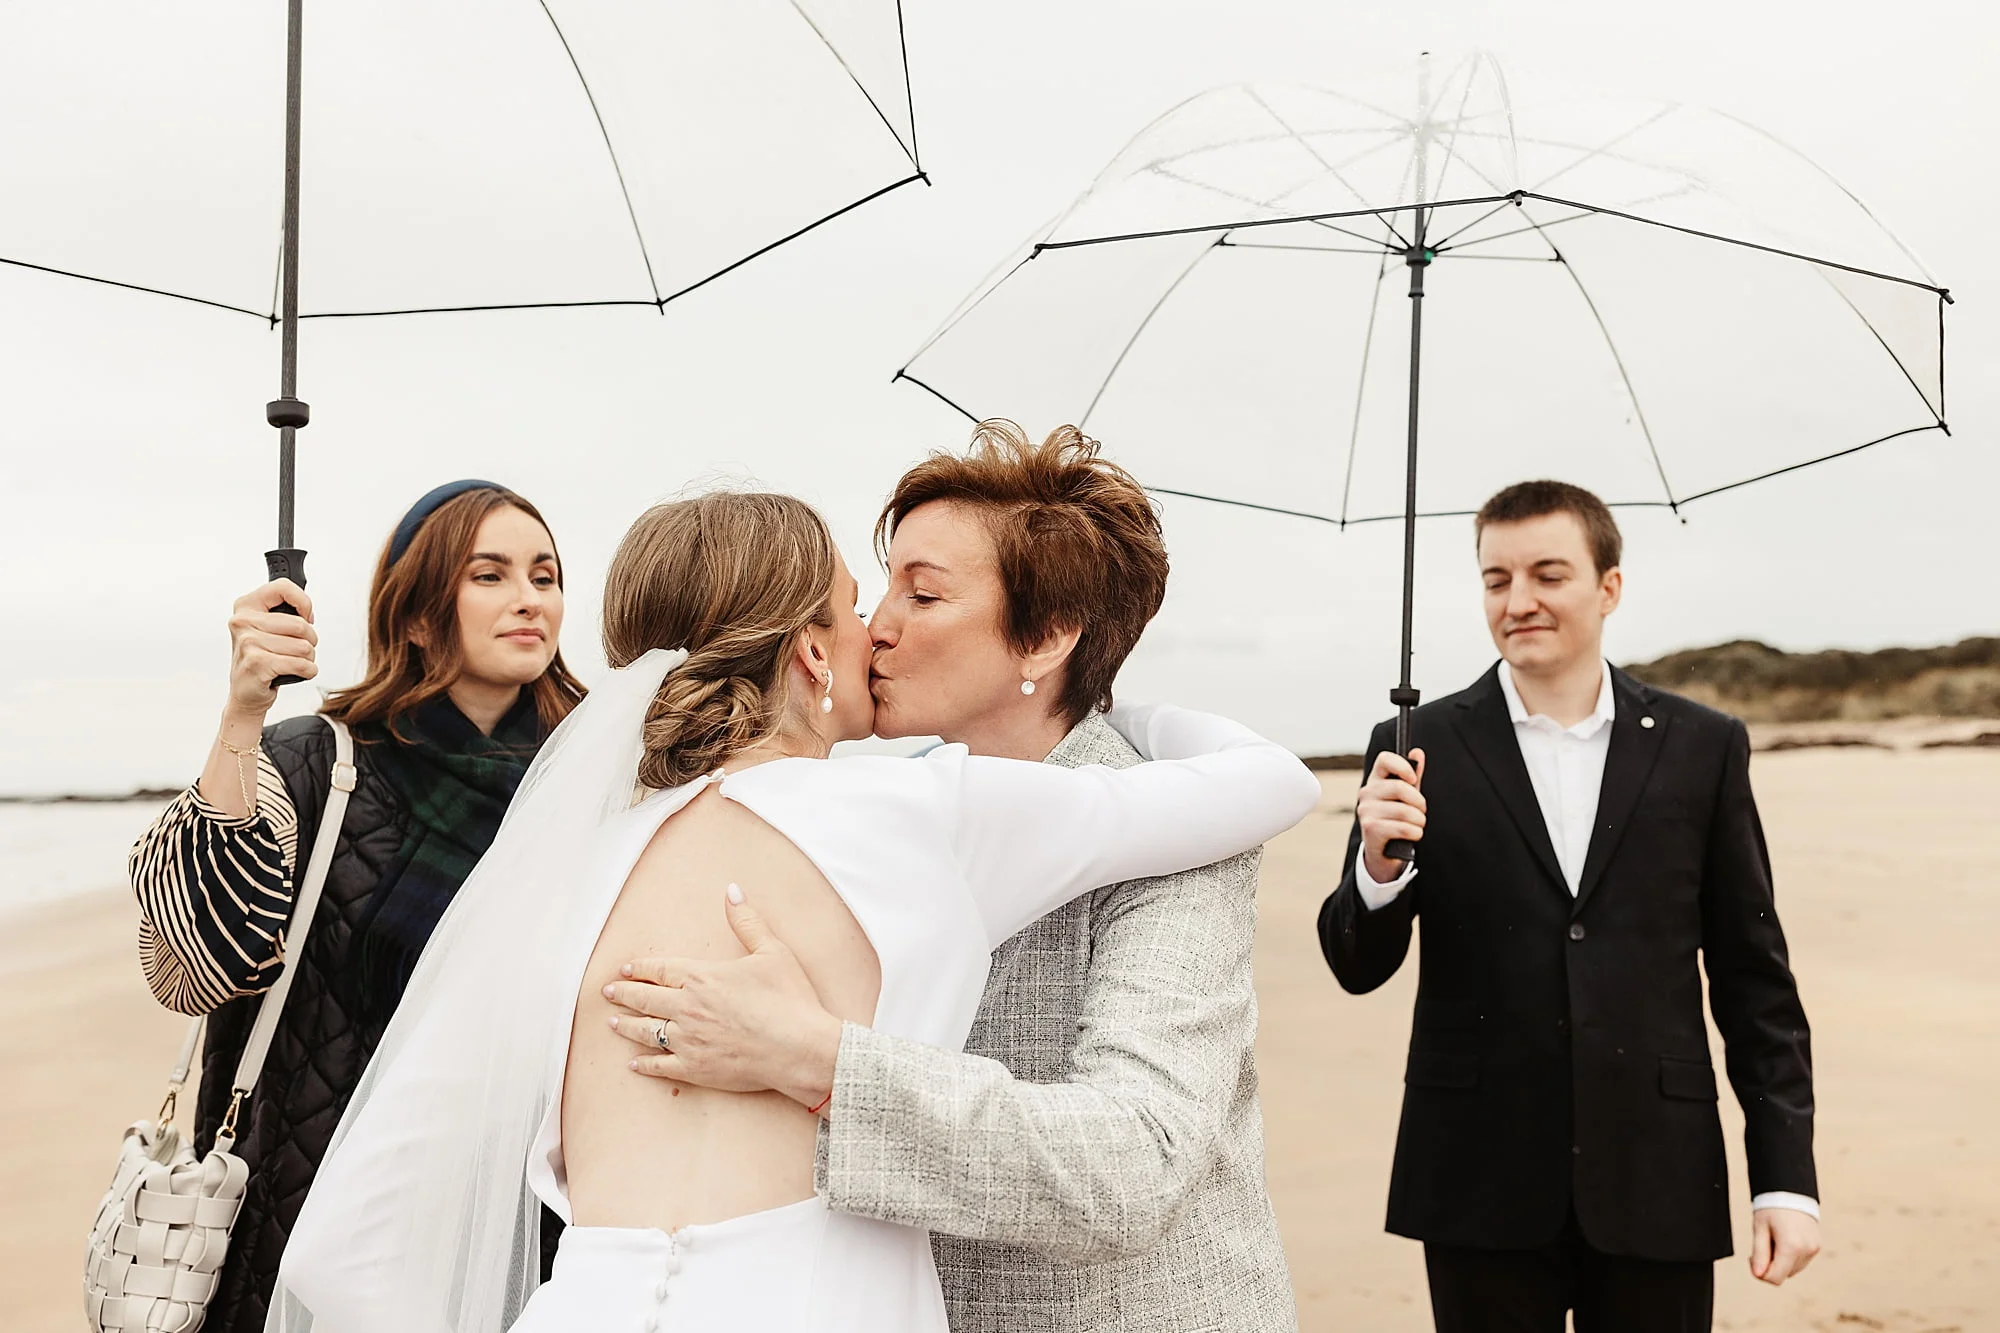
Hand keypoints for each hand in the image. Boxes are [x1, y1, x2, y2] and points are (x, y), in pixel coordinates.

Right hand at [225, 580, 317, 715]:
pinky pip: (301, 664)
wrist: (246, 692)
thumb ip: (286, 611)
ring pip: (304, 647)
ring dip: (308, 659)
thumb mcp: (269, 628)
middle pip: (301, 624)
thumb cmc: (262, 658)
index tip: (307, 617)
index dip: (304, 602)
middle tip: (298, 649)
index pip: (283, 587)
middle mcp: (242, 621)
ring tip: (292, 663)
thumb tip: (307, 611)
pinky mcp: (256, 663)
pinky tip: (295, 673)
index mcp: (246, 606)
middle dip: (310, 641)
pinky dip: (307, 671)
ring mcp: (247, 642)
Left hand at [603, 884, 841, 1111]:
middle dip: (623, 994)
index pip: (660, 969)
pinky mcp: (695, 1069)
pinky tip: (634, 1063)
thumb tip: (732, 890)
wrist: (799, 1048)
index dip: (640, 968)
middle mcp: (687, 1008)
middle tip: (607, 992)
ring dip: (626, 1026)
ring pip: (646, 1032)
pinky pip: (660, 1065)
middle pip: (644, 998)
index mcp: (702, 977)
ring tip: (612, 1023)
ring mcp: (688, 1040)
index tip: (624, 969)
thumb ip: (747, 921)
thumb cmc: (789, 999)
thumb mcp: (772, 951)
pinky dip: (644, 1064)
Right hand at [1358, 748, 1425, 882]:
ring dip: (1419, 821)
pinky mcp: (1370, 829)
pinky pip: (1403, 828)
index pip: (1385, 759)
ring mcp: (1366, 811)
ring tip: (1417, 825)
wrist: (1384, 852)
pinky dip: (1415, 833)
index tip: (1414, 779)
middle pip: (1400, 787)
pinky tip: (1413, 835)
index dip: (1402, 766)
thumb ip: (1413, 776)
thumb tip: (1417, 752)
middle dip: (1419, 802)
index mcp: (1375, 780)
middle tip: (1421, 811)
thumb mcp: (1407, 797)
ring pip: (1405, 811)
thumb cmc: (1396, 819)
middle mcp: (1366, 793)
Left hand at [1749, 1207, 1819, 1285]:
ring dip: (1781, 1260)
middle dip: (1771, 1264)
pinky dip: (1790, 1256)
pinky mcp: (1817, 1246)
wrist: (1790, 1189)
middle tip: (1763, 1242)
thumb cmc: (1772, 1206)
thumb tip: (1758, 1274)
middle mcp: (1806, 1250)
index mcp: (1791, 1247)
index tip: (1752, 1258)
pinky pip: (1800, 1261)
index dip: (1761, 1273)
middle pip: (1784, 1274)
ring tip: (1775, 1237)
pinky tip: (1784, 1238)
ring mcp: (1814, 1249)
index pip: (1775, 1278)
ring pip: (1792, 1269)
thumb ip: (1759, 1254)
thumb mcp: (1759, 1229)